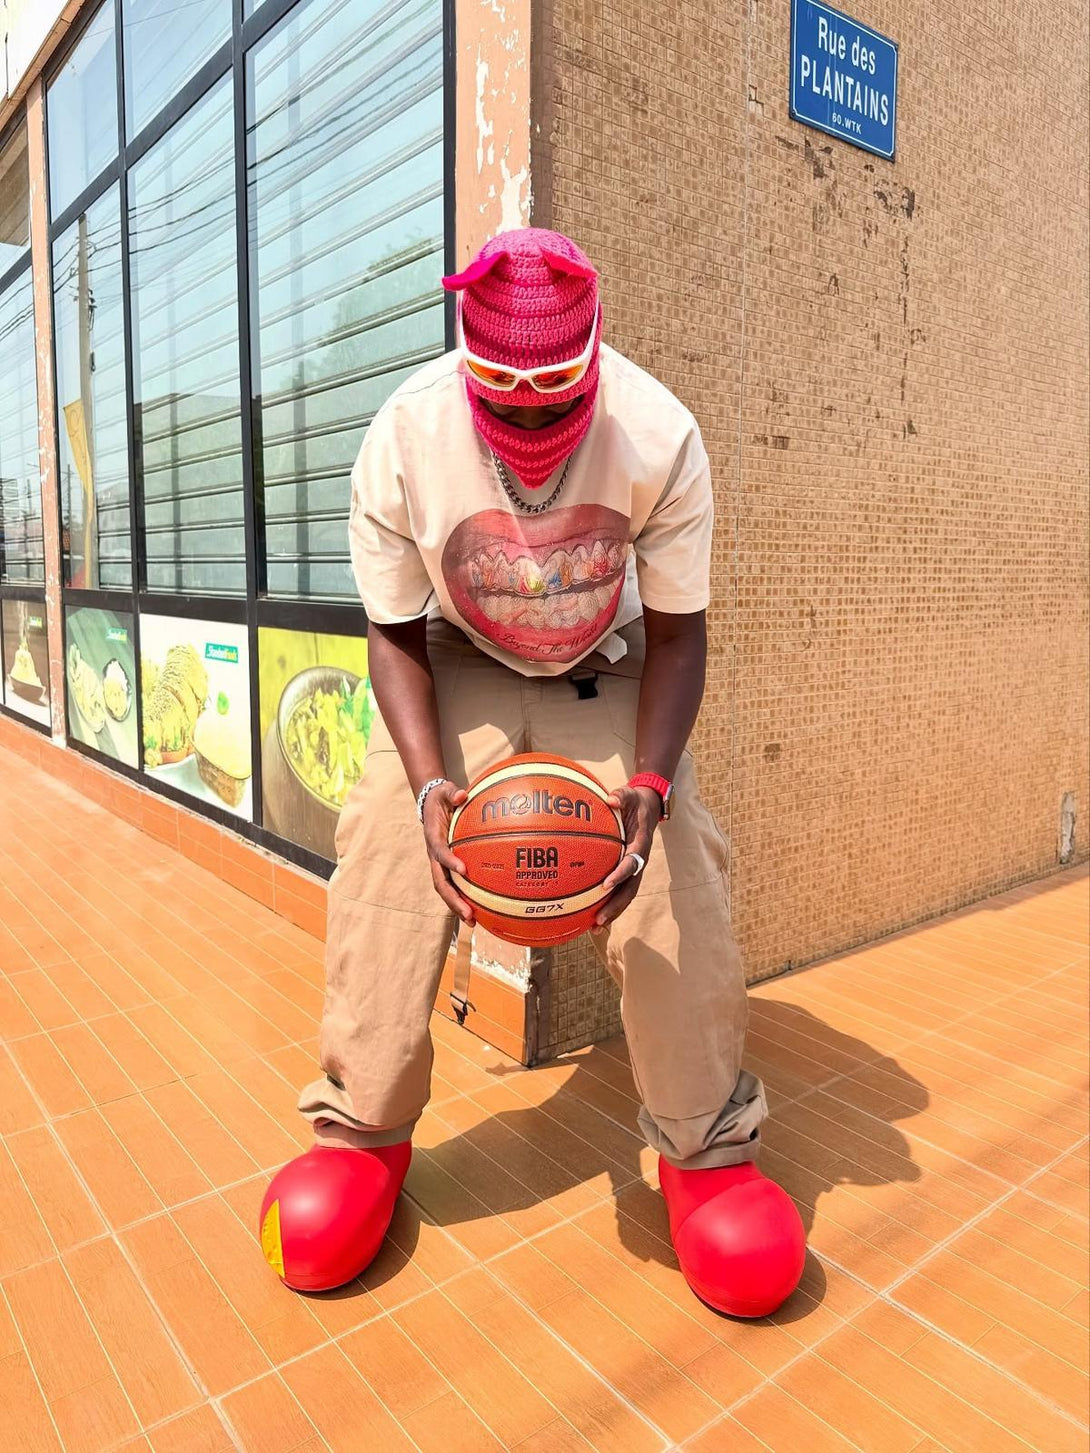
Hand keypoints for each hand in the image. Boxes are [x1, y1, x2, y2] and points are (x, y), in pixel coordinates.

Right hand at [421, 781, 474, 924]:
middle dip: (453, 899)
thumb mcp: (445, 790)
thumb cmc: (441, 797)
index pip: (440, 852)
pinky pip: (454, 886)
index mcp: (434, 838)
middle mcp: (435, 855)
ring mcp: (440, 864)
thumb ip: (452, 792)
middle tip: (469, 914)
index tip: (464, 870)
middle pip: (441, 882)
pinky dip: (464, 899)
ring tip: (473, 922)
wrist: (430, 804)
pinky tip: (480, 912)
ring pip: (446, 889)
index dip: (450, 861)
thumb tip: (462, 795)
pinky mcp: (447, 867)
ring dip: (457, 906)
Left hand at [595, 785, 660, 927]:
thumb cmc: (635, 801)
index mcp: (641, 845)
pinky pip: (619, 890)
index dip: (620, 874)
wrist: (648, 806)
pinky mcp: (628, 871)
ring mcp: (634, 868)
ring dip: (612, 912)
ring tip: (594, 927)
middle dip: (615, 906)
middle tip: (599, 920)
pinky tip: (590, 915)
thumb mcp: (630, 794)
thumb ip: (621, 796)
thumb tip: (611, 800)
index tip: (606, 885)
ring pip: (626, 895)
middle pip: (630, 889)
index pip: (632, 863)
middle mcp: (639, 861)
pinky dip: (608, 903)